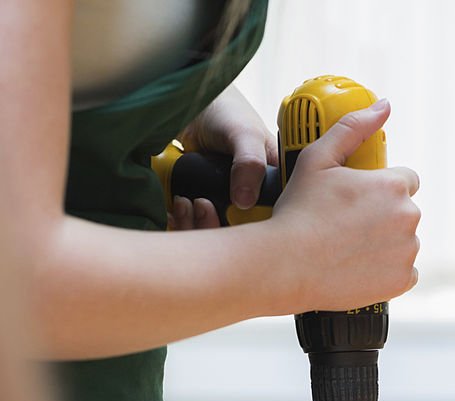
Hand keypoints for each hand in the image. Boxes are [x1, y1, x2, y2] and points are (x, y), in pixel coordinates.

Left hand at [172, 85, 277, 230]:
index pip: (271, 227)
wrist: (190, 106)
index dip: (253, 233)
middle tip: (202, 205)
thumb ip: (252, 163)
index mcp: (275, 190)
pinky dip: (181, 223)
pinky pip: (193, 231)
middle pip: (239, 239)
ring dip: (194, 225)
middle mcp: (253, 205)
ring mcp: (225, 210)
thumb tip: (245, 202)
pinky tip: (177, 208)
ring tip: (187, 202)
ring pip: (214, 238)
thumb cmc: (227, 112)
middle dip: (215, 227)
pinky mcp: (200, 212)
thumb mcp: (245, 133)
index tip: (233, 216)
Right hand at [269, 98, 420, 311]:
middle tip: (347, 227)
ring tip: (350, 248)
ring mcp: (407, 251)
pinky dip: (388, 273)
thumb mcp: (317, 158)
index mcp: (394, 185)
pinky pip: (404, 274)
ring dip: (386, 244)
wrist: (286, 265)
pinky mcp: (401, 281)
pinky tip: (361, 268)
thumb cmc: (298, 211)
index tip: (361, 200)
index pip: (405, 180)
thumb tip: (383, 106)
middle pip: (404, 212)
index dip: (381, 188)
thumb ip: (353, 128)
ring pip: (403, 243)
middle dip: (383, 216)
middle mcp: (408, 217)